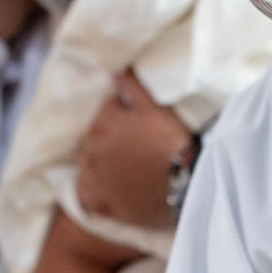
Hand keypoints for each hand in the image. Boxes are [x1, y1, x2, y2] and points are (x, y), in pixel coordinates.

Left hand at [74, 71, 191, 228]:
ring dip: (99, 167)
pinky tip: (108, 192)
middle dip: (110, 143)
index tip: (140, 128)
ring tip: (124, 172)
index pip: (106, 115)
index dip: (123, 120)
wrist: (186, 182)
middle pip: (94, 142)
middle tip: (135, 152)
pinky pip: (86, 196)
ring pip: (87, 168)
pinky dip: (93, 193)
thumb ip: (132, 86)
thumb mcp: (155, 106)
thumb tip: (115, 70)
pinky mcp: (100, 202)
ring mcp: (94, 177)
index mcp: (102, 122)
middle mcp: (91, 149)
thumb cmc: (173, 140)